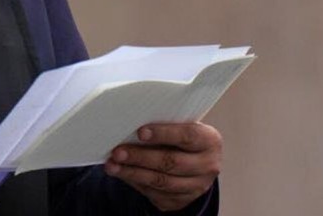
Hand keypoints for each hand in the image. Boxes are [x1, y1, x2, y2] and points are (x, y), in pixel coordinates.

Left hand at [103, 122, 221, 211]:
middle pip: (171, 162)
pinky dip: (135, 183)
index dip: (163, 134)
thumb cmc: (182, 137)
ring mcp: (196, 187)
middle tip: (117, 151)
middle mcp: (208, 166)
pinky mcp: (181, 201)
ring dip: (133, 173)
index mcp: (210, 141)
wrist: (195, 162)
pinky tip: (121, 174)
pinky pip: (155, 193)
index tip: (140, 132)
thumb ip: (165, 124)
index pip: (187, 136)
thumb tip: (130, 121)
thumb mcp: (182, 126)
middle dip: (141, 157)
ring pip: (161, 181)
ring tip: (112, 165)